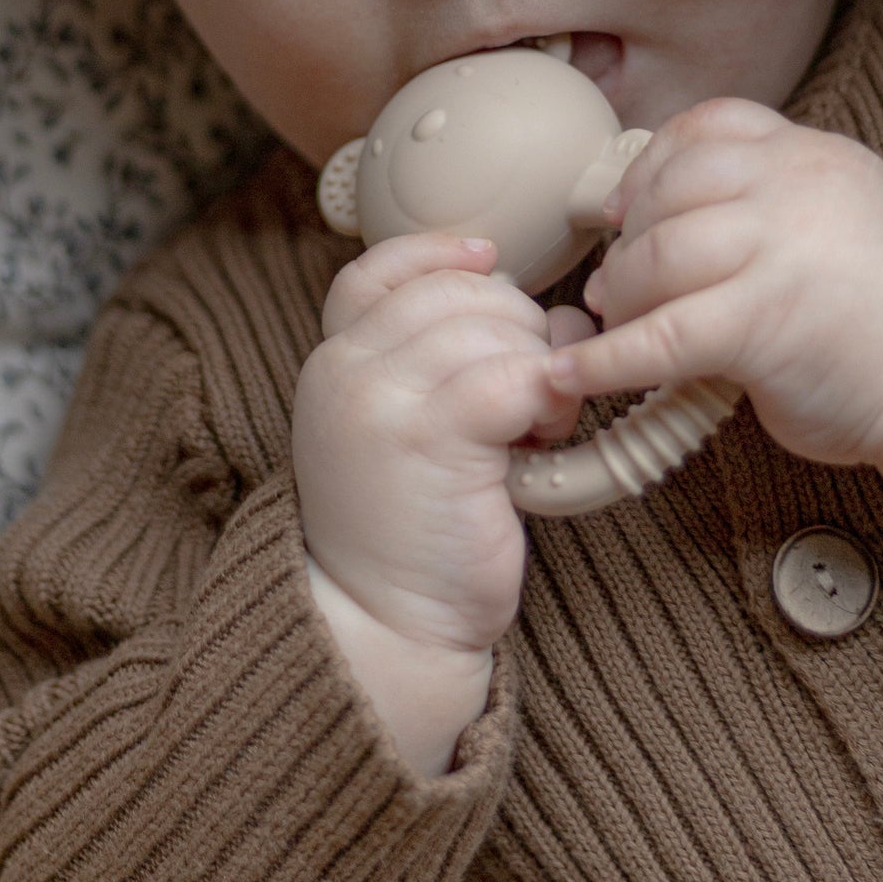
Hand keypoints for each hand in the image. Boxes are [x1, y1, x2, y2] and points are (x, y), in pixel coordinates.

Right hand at [294, 232, 593, 772]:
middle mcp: (345, 369)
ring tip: (535, 426)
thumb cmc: (414, 532)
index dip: (441, 254)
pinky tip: (542, 439)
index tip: (489, 261)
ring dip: (537, 367)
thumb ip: (441, 363)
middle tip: (528, 395)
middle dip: (516, 328)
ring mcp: (381, 397)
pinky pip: (515, 374)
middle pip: (458, 290)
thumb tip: (549, 309)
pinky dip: (548, 398)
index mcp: (333, 362)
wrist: (385, 627)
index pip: (381, 270)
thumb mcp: (405, 429)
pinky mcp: (430, 435)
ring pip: (493, 326)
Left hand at [547, 100, 882, 525]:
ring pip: (657, 256)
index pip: (709, 126)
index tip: (628, 207)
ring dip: (622, 295)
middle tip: (620, 283)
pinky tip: (571, 375)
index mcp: (815, 157)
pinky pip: (659, 337)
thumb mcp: (841, 217)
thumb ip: (770, 199)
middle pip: (670, 190)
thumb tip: (653, 218)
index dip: (653, 165)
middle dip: (630, 238)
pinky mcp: (764, 324)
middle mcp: (797, 189)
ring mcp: (780, 253)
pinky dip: (603, 361)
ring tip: (619, 322)